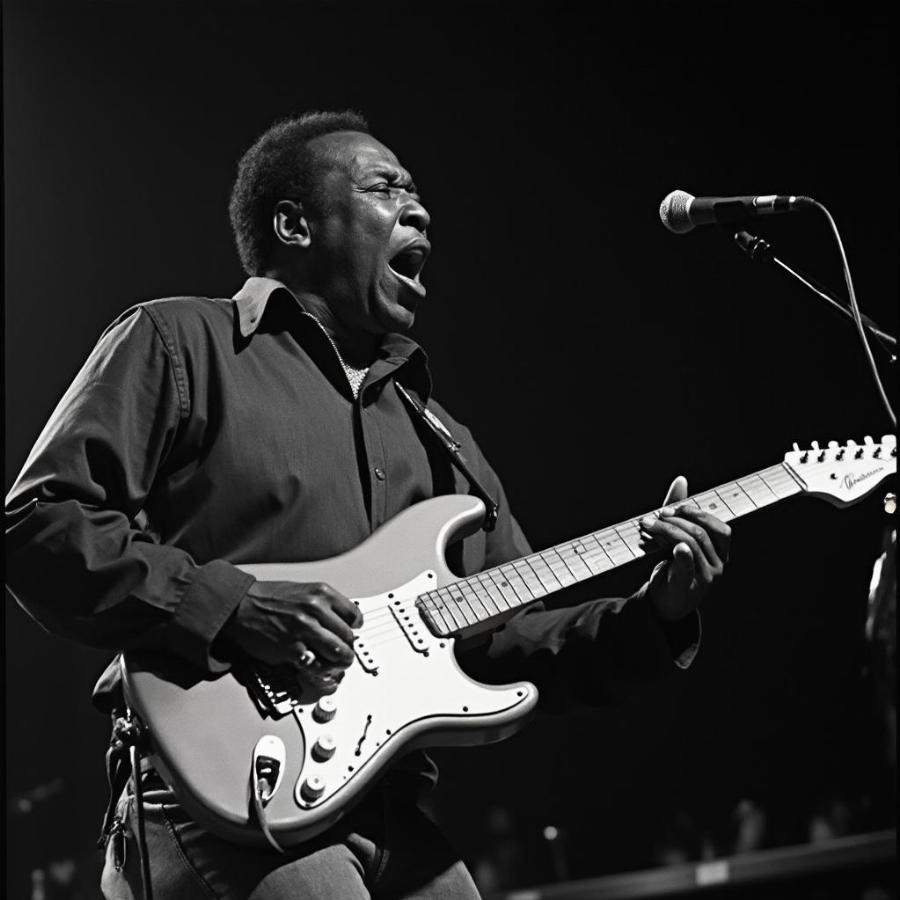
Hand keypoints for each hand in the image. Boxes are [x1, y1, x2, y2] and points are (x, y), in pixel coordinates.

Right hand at [221, 581, 362, 690]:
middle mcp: (316, 609)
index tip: (351, 632)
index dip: (354, 627)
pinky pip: (318, 665)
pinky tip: (318, 668)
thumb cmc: (266, 599)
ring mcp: (305, 630)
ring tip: (336, 665)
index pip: (354, 615)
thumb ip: (322, 604)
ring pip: (339, 653)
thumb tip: (339, 621)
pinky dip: (321, 670)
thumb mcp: (301, 591)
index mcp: (321, 593)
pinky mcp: (293, 649)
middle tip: (343, 653)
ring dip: (340, 663)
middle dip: (347, 648)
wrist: (240, 606)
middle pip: (348, 636)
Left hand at [639, 475, 731, 621]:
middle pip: (701, 535)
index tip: (674, 508)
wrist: (664, 602)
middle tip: (655, 515)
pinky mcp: (687, 586)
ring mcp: (705, 578)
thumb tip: (681, 480)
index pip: (720, 529)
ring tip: (647, 525)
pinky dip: (683, 555)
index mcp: (720, 552)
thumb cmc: (673, 565)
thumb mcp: (676, 536)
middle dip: (677, 520)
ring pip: (691, 545)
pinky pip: (687, 567)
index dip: (699, 514)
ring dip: (667, 531)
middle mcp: (718, 565)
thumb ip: (679, 511)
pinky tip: (677, 547)